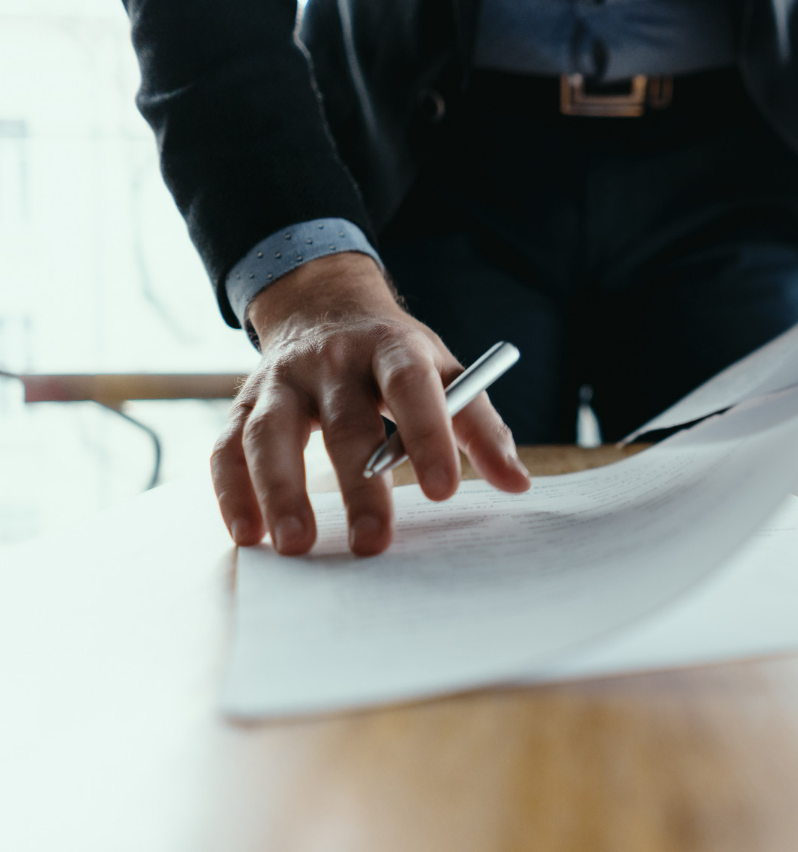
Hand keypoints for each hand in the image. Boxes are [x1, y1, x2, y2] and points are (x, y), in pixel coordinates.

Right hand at [213, 253, 530, 556]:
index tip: (443, 491)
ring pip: (270, 434)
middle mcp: (332, 361)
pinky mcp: (243, 403)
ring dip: (280, 491)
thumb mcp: (447, 373)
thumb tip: (516, 483)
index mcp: (392, 348)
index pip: (412, 387)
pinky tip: (248, 534)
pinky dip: (232, 492)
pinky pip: (227, 448)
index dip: (429, 435)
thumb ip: (480, 427)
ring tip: (298, 546)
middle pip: (344, 423)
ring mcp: (281, 381)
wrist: (324, 305)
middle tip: (373, 543)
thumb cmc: (397, 356)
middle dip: (358, 486)